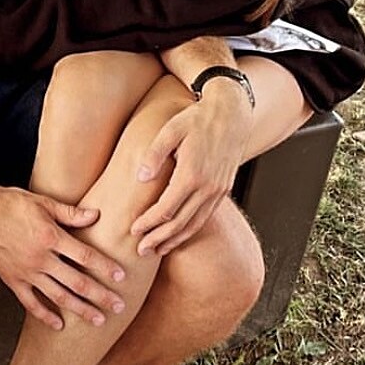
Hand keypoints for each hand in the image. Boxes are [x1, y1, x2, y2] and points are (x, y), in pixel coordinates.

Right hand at [0, 185, 126, 330]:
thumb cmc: (9, 204)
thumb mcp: (43, 202)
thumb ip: (70, 213)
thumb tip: (95, 215)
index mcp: (50, 237)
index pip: (85, 256)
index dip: (105, 267)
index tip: (120, 277)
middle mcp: (41, 259)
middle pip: (77, 282)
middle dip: (100, 295)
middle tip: (118, 306)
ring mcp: (26, 272)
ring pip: (58, 297)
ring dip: (80, 309)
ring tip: (98, 319)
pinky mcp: (12, 281)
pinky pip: (31, 303)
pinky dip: (45, 316)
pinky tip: (59, 325)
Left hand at [130, 86, 250, 255]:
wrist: (232, 114)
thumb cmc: (196, 119)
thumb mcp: (170, 130)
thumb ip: (154, 155)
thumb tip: (141, 178)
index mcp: (191, 174)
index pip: (165, 209)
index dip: (148, 223)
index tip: (133, 230)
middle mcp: (207, 187)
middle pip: (179, 223)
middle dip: (158, 239)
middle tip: (140, 251)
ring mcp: (218, 190)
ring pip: (194, 224)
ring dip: (175, 240)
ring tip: (157, 250)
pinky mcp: (224, 189)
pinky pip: (205, 216)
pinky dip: (190, 230)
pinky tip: (179, 235)